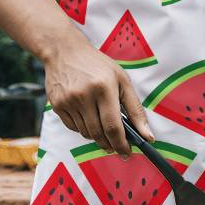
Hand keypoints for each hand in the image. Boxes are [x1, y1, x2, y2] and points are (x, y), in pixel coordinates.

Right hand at [44, 38, 154, 156]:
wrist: (65, 51)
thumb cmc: (98, 65)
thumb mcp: (122, 80)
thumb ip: (135, 109)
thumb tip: (148, 136)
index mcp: (104, 87)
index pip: (113, 126)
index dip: (121, 144)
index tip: (127, 153)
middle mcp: (84, 95)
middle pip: (99, 133)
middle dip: (110, 144)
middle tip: (116, 146)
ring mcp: (68, 101)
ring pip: (86, 133)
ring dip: (97, 136)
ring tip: (102, 125)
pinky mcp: (57, 105)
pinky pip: (74, 128)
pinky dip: (83, 128)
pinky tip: (87, 116)